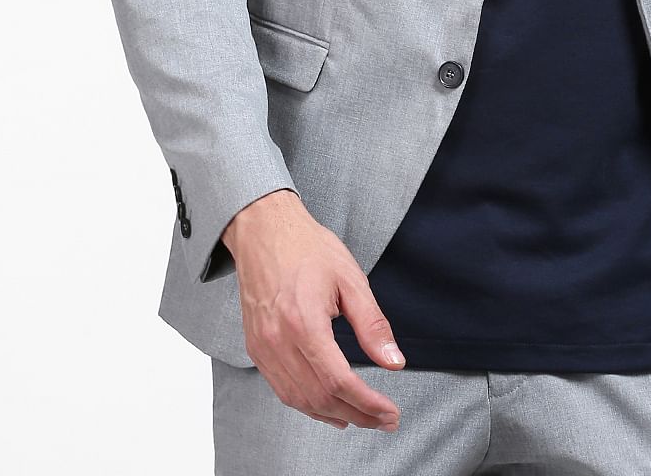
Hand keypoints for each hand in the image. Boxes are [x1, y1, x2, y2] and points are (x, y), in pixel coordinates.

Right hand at [222, 189, 405, 432]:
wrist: (264, 231)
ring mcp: (263, 348)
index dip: (368, 404)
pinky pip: (282, 389)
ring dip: (332, 415)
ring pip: (299, 400)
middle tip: (384, 420)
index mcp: (304, 323)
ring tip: (362, 418)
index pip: (339, 381)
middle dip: (357, 415)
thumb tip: (395, 362)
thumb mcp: (350, 278)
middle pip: (320, 398)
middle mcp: (278, 342)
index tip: (391, 412)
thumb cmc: (306, 248)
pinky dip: (308, 405)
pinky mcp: (255, 349)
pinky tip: (328, 407)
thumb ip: (372, 324)